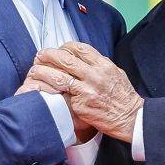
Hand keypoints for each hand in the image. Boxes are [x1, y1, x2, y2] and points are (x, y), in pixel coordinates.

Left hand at [29, 43, 143, 142]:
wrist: (130, 118)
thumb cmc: (124, 96)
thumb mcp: (116, 73)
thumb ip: (100, 65)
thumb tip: (84, 58)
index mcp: (103, 65)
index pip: (80, 48)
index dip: (65, 47)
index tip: (58, 49)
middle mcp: (95, 75)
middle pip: (66, 59)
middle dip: (50, 55)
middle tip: (40, 55)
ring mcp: (87, 90)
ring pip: (59, 76)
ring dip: (44, 71)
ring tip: (34, 70)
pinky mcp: (81, 105)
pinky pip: (61, 95)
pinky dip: (49, 90)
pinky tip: (40, 87)